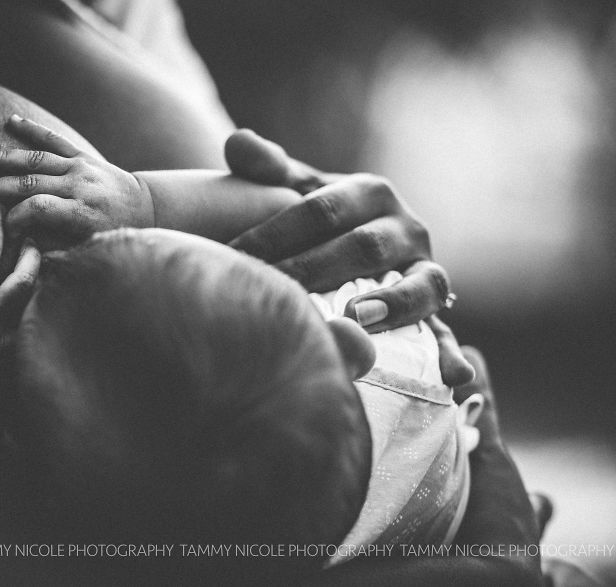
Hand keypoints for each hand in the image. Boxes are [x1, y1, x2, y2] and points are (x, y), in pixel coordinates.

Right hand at [0, 115, 154, 250]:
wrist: (146, 208)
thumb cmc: (115, 236)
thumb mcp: (90, 251)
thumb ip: (58, 251)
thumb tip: (22, 253)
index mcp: (83, 213)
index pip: (38, 208)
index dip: (14, 218)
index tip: (0, 227)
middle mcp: (80, 186)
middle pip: (30, 183)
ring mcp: (81, 167)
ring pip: (35, 159)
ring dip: (3, 158)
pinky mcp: (83, 156)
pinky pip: (54, 140)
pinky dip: (32, 130)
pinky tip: (10, 121)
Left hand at [226, 129, 473, 385]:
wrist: (353, 244)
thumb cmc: (314, 220)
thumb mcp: (295, 189)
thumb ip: (267, 167)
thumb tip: (236, 142)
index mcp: (368, 191)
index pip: (319, 209)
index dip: (276, 233)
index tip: (233, 257)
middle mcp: (404, 227)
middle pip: (361, 248)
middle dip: (315, 271)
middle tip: (274, 295)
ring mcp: (425, 268)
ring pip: (419, 284)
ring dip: (393, 303)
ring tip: (358, 319)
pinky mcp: (435, 309)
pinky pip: (445, 331)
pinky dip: (451, 353)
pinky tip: (453, 378)